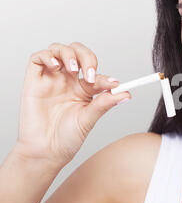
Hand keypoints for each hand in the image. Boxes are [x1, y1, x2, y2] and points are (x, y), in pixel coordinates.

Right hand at [13, 42, 131, 168]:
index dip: (105, 76)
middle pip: (78, 53)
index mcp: (83, 89)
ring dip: (69, 54)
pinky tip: (56, 67)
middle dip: (87, 57)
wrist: (45, 152)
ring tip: (74, 69)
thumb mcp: (89, 119)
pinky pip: (37, 57)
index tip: (113, 84)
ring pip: (59, 50)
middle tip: (90, 74)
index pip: (95, 72)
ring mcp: (51, 79)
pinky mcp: (34, 81)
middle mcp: (67, 81)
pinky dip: (48, 56)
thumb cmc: (66, 138)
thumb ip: (104, 104)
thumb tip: (126, 93)